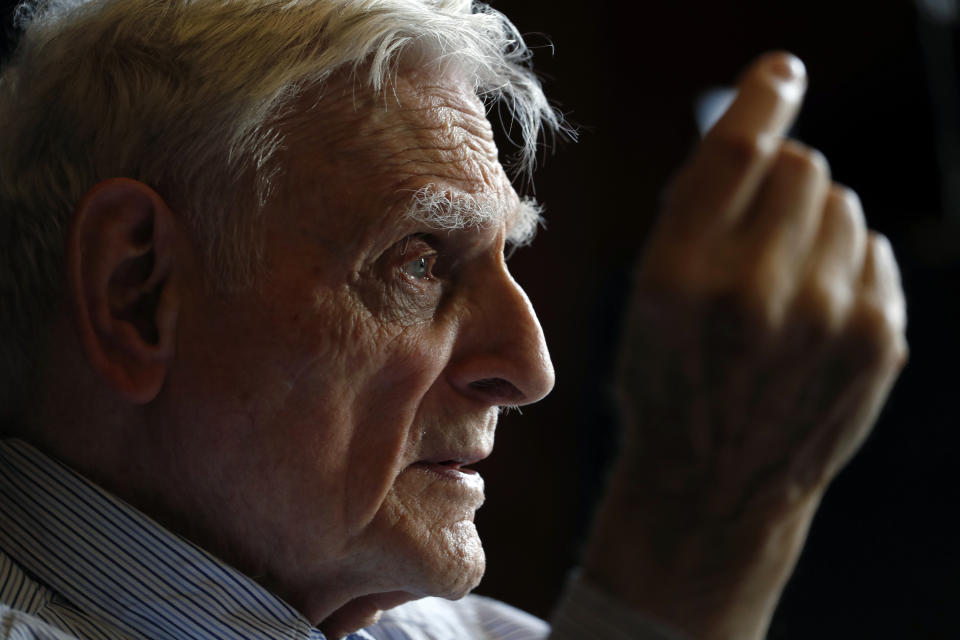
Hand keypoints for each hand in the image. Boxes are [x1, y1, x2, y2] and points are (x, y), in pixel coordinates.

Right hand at [581, 52, 907, 638]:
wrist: (715, 481)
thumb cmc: (670, 381)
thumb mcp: (647, 297)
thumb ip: (698, 215)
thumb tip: (765, 132)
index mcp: (680, 273)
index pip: (740, 149)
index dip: (764, 96)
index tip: (782, 72)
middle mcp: (756, 289)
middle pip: (804, 165)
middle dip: (781, 183)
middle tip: (758, 232)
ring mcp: (826, 316)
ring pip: (843, 203)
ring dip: (813, 225)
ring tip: (782, 284)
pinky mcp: (877, 339)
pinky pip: (872, 249)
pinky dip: (845, 264)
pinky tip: (814, 311)